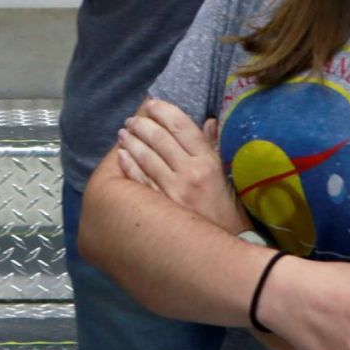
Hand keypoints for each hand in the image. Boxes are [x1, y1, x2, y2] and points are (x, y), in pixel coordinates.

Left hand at [116, 99, 246, 234]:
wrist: (227, 245)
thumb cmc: (227, 207)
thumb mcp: (225, 173)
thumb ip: (214, 145)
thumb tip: (208, 121)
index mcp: (208, 161)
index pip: (181, 125)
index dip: (163, 110)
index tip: (152, 104)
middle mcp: (190, 173)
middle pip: (159, 138)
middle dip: (142, 124)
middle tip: (132, 120)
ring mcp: (173, 191)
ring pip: (145, 157)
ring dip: (131, 141)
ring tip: (124, 133)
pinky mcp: (161, 207)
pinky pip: (139, 181)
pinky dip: (128, 165)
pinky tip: (122, 155)